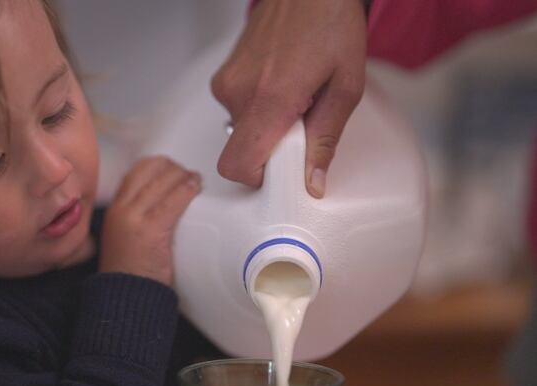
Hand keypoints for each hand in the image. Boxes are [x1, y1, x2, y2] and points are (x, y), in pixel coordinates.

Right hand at [99, 156, 200, 285]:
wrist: (126, 296)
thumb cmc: (130, 271)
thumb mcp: (124, 236)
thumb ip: (137, 217)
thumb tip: (163, 201)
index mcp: (115, 209)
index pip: (136, 171)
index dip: (158, 165)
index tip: (172, 168)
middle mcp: (122, 209)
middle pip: (150, 170)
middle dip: (173, 168)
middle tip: (187, 174)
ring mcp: (134, 218)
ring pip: (162, 181)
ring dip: (183, 176)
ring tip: (195, 180)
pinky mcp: (150, 230)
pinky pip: (173, 201)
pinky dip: (187, 189)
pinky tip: (195, 188)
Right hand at [211, 0, 366, 196]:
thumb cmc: (329, 22)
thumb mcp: (345, 86)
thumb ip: (326, 139)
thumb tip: (313, 181)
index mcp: (270, 98)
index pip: (238, 165)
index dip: (258, 180)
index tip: (282, 172)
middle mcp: (239, 92)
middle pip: (241, 152)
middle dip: (270, 150)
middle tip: (300, 123)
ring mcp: (226, 82)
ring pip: (239, 131)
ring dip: (266, 127)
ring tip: (295, 96)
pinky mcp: (223, 75)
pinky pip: (236, 109)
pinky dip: (258, 109)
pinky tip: (282, 85)